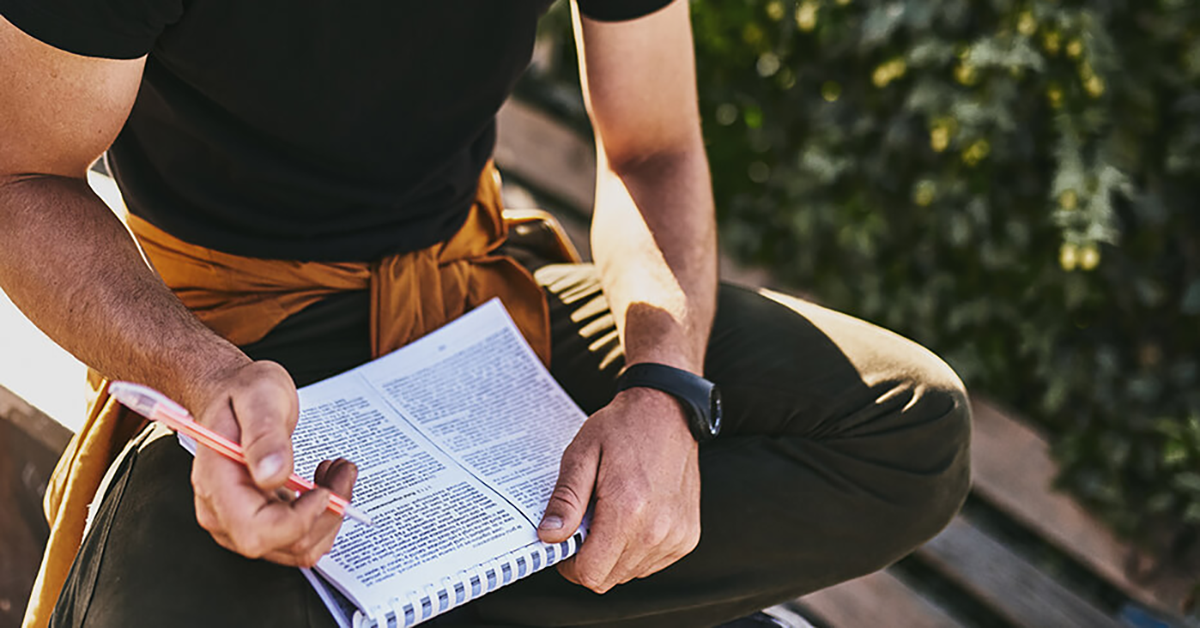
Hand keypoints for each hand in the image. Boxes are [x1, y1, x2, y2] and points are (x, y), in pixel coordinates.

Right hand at [189, 360, 357, 566]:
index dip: (299, 521)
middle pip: (282, 545)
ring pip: (296, 547)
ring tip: (336, 474)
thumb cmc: (242, 392)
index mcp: (217, 482)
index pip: (256, 531)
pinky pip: (296, 536)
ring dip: (328, 515)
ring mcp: (237, 519)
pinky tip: (323, 483)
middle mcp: (222, 510)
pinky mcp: (256, 519)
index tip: (323, 490)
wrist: (231, 392)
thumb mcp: (260, 397)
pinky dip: (320, 515)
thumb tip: (272, 475)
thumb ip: (264, 435)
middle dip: (325, 515)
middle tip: (342, 472)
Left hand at [538, 386, 700, 592]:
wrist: (668, 411)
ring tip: (613, 513)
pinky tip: (634, 517)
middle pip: (608, 578)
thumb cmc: (623, 428)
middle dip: (590, 557)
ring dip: (613, 553)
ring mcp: (677, 536)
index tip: (566, 542)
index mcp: (628, 511)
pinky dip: (636, 548)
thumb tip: (549, 536)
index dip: (569, 564)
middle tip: (588, 521)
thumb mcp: (581, 454)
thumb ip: (566, 499)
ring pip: (629, 573)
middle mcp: (657, 530)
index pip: (590, 574)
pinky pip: (650, 563)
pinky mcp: (688, 536)